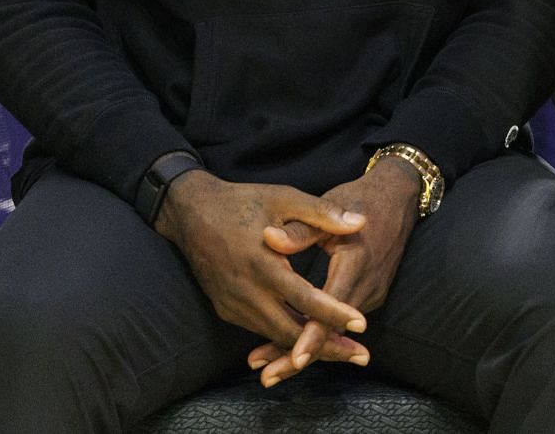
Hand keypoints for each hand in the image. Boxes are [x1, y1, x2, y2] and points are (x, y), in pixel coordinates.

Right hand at [153, 170, 371, 366]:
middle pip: (291, 332)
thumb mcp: (284, 199)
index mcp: (263, 264)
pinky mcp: (226, 309)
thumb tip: (361, 223)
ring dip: (307, 346)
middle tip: (361, 355)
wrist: (191, 213)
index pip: (306, 299)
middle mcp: (246, 292)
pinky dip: (285, 337)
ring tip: (341, 351)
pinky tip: (307, 338)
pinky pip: (260, 329)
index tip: (363, 325)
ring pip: (275, 335)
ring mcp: (233, 305)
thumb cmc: (242, 202)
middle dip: (327, 347)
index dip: (335, 314)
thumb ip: (322, 213)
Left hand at [246, 157, 421, 386]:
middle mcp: (367, 286)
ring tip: (269, 367)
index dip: (312, 337)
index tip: (292, 358)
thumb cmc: (358, 198)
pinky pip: (342, 322)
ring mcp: (372, 293)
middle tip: (266, 377)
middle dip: (298, 356)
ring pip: (336, 331)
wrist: (397, 196)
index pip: (333, 311)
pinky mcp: (370, 294)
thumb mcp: (327, 207)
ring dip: (305, 348)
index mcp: (356, 263)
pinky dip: (318, 334)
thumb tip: (268, 239)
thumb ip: (299, 229)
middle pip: (332, 333)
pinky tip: (292, 344)